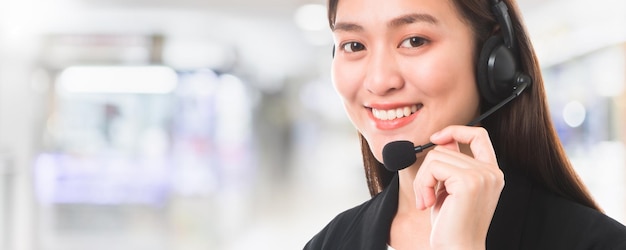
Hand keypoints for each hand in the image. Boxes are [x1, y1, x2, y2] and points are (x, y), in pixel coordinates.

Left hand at [414, 125, 503, 248]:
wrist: (458, 249)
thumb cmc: (451, 225)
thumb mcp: (451, 189)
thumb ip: (451, 164)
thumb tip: (442, 139)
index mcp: (491, 173)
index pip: (479, 135)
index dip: (456, 130)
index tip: (436, 138)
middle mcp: (491, 172)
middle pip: (445, 149)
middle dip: (426, 171)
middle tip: (424, 196)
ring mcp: (482, 176)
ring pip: (435, 156)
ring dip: (422, 180)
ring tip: (426, 200)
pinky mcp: (468, 181)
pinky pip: (433, 167)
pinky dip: (422, 184)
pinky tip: (427, 203)